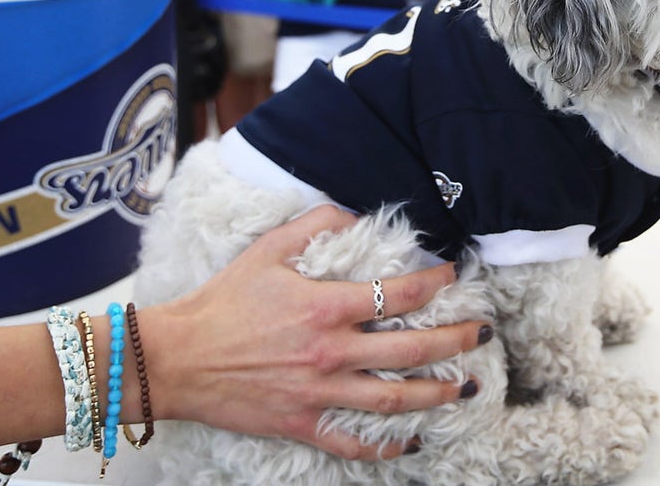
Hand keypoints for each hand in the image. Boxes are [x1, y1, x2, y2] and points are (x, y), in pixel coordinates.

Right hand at [142, 207, 491, 459]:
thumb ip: (315, 225)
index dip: (435, 284)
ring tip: (468, 387)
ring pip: (393, 399)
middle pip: (411, 349)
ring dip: (437, 393)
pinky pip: (352, 441)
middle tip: (485, 333)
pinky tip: (413, 442)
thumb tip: (354, 212)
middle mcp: (330, 352)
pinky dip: (385, 447)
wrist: (175, 357)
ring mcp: (318, 393)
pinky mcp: (301, 423)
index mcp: (325, 307)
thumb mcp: (267, 250)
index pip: (399, 294)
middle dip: (456, 340)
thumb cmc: (221, 301)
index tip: (455, 277)